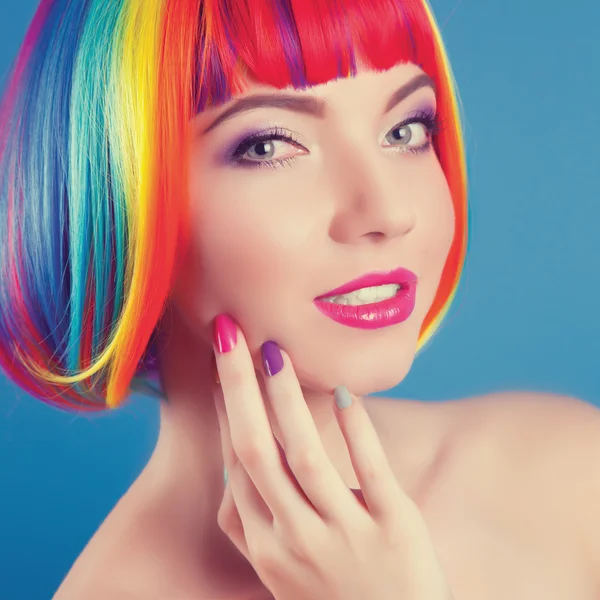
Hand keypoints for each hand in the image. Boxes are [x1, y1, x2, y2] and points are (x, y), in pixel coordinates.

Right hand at [212, 314, 452, 599]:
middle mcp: (297, 540)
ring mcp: (346, 536)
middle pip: (256, 452)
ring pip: (305, 457)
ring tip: (275, 351)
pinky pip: (371, 471)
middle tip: (230, 334)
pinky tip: (344, 393)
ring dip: (285, 399)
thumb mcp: (280, 571)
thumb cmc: (333, 598)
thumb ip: (251, 523)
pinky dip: (355, 429)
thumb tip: (228, 464)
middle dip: (238, 387)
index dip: (228, 411)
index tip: (224, 367)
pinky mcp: (396, 529)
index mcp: (267, 545)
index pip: (236, 465)